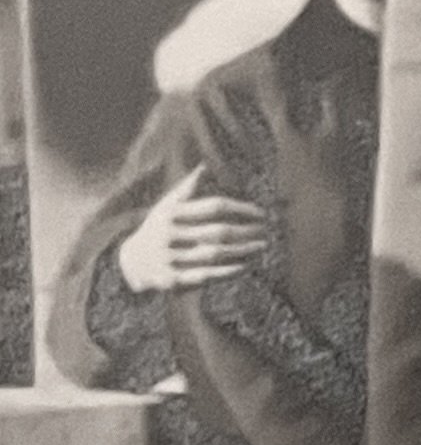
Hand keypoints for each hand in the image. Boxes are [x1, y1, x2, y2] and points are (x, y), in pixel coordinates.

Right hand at [116, 164, 270, 291]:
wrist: (130, 262)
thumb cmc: (156, 228)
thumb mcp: (165, 207)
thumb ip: (186, 189)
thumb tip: (204, 165)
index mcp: (170, 213)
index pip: (214, 206)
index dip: (240, 208)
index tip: (260, 212)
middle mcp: (168, 234)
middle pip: (217, 232)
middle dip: (245, 231)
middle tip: (265, 230)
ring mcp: (169, 257)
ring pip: (214, 253)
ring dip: (242, 251)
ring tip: (261, 246)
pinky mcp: (172, 278)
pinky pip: (205, 275)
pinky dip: (226, 271)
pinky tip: (245, 266)